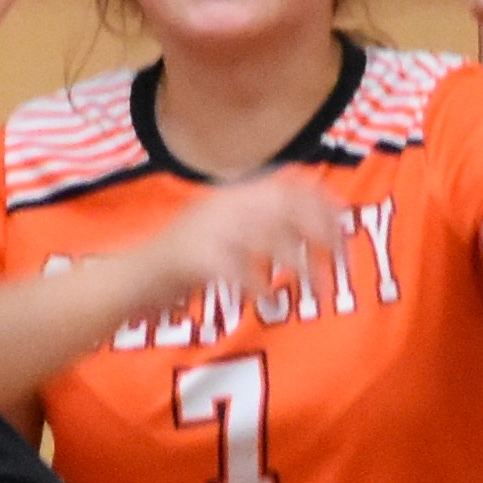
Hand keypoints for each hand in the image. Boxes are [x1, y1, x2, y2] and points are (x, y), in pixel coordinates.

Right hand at [137, 171, 343, 314]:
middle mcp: (225, 203)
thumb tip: (316, 225)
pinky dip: (259, 286)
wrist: (134, 277)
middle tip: (345, 262)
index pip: (289, 183)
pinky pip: (240, 271)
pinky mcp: (196, 257)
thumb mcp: (228, 227)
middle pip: (287, 207)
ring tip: (320, 290)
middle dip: (323, 233)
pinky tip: (269, 298)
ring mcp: (209, 228)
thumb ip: (264, 222)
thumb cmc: (188, 260)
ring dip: (302, 266)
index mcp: (235, 193)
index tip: (347, 221)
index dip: (322, 200)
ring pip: (272, 240)